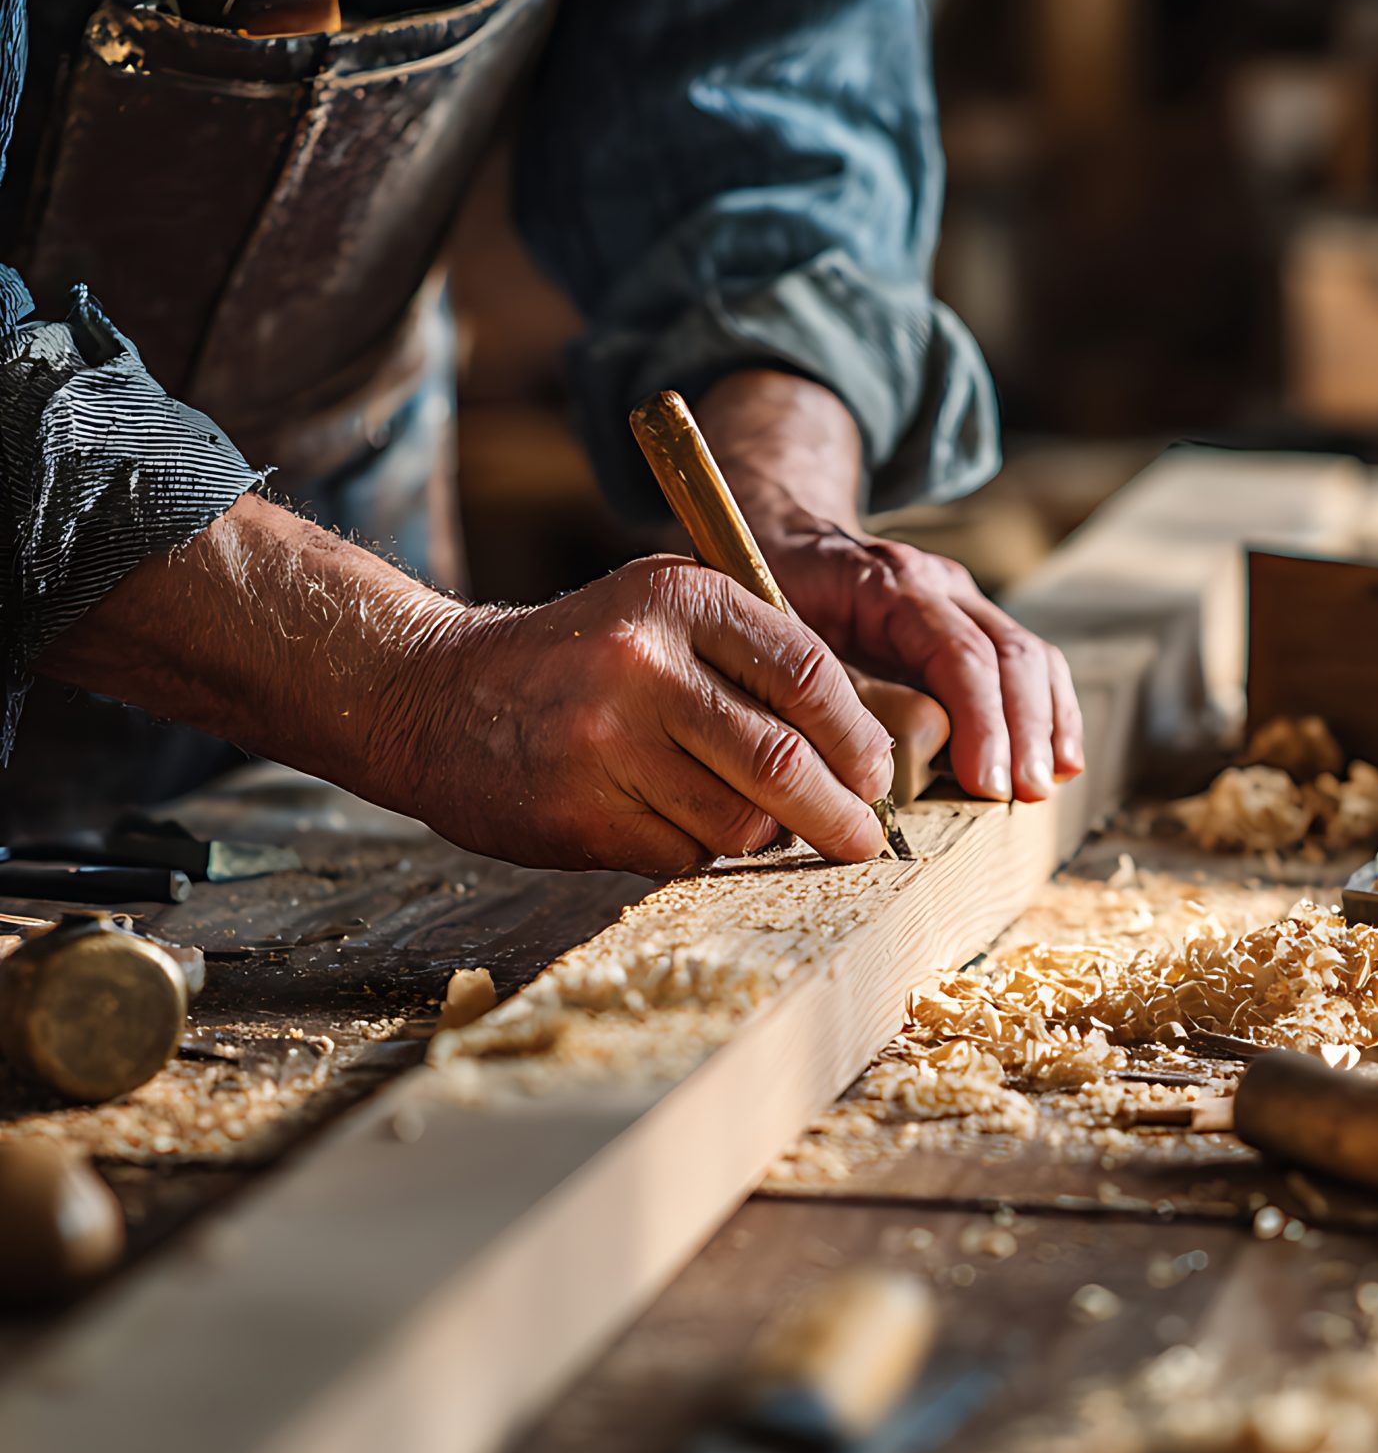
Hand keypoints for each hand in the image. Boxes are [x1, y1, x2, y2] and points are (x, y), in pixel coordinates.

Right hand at [40, 499, 894, 877]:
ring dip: (756, 838)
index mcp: (678, 597)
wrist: (427, 695)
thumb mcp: (655, 616)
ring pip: (734, 821)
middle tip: (860, 841)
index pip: (807, 671)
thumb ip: (746, 659)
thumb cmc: (570, 660)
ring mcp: (604, 740)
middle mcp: (642, 661)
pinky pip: (676, 855)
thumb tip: (857, 755)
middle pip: (781, 760)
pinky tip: (661, 825)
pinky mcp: (575, 811)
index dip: (857, 735)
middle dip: (836, 814)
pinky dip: (689, 854)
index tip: (875, 775)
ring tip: (744, 825)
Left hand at [695, 372, 1084, 803]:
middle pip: (1009, 655)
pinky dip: (1049, 713)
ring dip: (1044, 726)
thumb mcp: (775, 632)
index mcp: (893, 582)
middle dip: (1022, 731)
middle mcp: (941, 586)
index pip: (960, 653)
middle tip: (1023, 796)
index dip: (981, 721)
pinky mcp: (973, 627)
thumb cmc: (770, 590)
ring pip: (1032, 657)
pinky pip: (1031, 665)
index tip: (987, 781)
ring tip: (1043, 788)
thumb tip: (874, 762)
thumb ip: (825, 690)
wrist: (779, 539)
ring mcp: (964, 604)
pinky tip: (1059, 762)